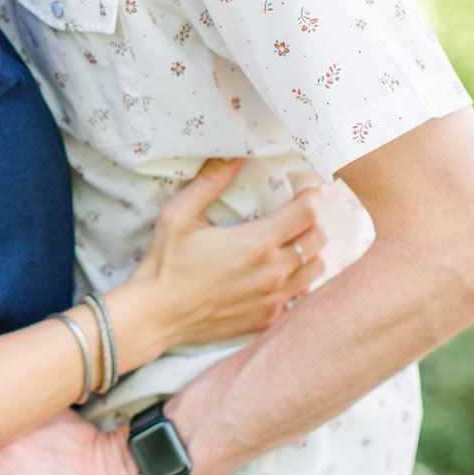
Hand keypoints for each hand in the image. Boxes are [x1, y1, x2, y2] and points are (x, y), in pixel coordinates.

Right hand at [128, 158, 328, 347]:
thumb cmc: (165, 264)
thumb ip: (210, 182)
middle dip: (313, 222)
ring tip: (291, 243)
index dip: (311, 197)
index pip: (307, 214)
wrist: (155, 316)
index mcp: (255, 243)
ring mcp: (272, 299)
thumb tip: (234, 155)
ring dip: (309, 252)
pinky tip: (276, 275)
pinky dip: (295, 283)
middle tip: (297, 215)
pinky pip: (297, 298)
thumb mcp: (179, 214)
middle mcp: (271, 272)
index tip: (305, 191)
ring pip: (315, 269)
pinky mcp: (265, 319)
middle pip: (318, 240)